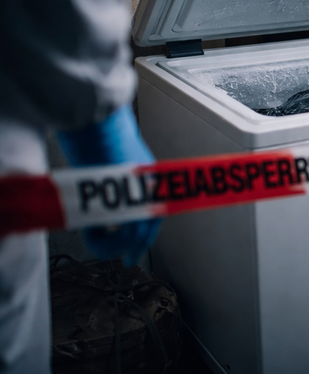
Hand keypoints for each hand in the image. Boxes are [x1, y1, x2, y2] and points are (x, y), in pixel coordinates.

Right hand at [57, 105, 160, 265]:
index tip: (132, 254)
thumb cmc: (97, 133)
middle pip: (148, 227)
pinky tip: (89, 229)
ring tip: (94, 236)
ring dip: (111, 243)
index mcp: (150, 177)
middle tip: (123, 260)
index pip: (155, 216)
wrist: (94, 114)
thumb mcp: (115, 163)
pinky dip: (101, 236)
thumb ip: (118, 185)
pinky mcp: (123, 191)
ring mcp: (139, 188)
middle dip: (133, 246)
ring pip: (134, 231)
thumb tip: (107, 213)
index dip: (144, 239)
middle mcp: (150, 183)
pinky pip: (118, 226)